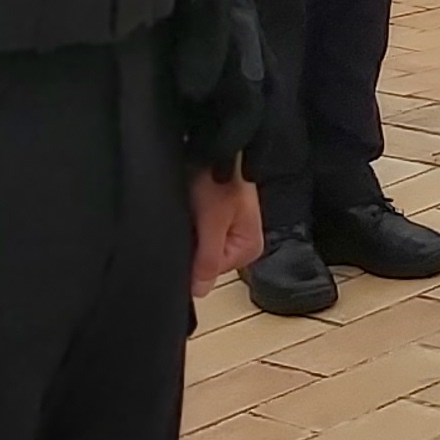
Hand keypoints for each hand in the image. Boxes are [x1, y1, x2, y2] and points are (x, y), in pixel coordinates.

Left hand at [187, 170, 260, 295]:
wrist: (212, 148)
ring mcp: (230, 232)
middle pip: (206, 260)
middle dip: (193, 241)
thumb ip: (207, 259)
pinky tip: (190, 209)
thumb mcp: (212, 221)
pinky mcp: (217, 221)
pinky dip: (189, 223)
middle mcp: (242, 242)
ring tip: (192, 209)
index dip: (195, 256)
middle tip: (193, 215)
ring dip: (190, 231)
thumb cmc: (219, 177)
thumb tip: (199, 292)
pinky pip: (198, 234)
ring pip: (200, 247)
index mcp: (250, 248)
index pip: (211, 272)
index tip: (193, 231)